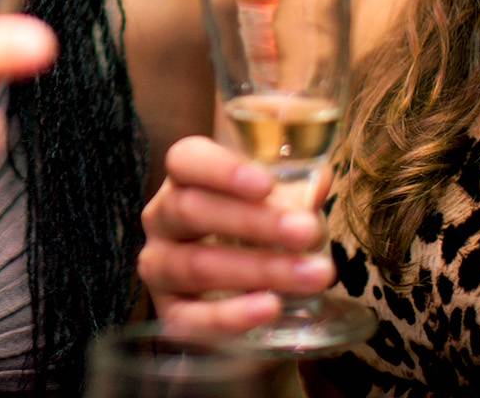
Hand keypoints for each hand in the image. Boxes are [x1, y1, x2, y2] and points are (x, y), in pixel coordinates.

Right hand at [137, 135, 335, 333]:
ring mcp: (160, 265)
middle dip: (253, 222)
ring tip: (312, 275)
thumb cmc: (259, 229)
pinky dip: (229, 316)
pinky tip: (270, 308)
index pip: (186, 160)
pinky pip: (189, 318)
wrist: (242, 289)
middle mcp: (162, 218)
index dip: (222, 170)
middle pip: (190, 210)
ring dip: (257, 269)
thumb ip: (297, 188)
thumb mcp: (278, 201)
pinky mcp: (169, 312)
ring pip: (195, 265)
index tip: (266, 184)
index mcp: (184, 179)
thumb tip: (318, 183)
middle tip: (306, 231)